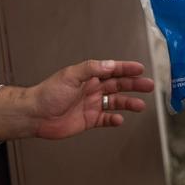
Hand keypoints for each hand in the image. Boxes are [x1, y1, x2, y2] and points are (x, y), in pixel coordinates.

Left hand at [25, 60, 154, 139]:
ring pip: (115, 102)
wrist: (35, 115)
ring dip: (128, 103)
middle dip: (134, 85)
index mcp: (88, 76)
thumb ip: (91, 69)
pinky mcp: (88, 120)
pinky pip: (105, 119)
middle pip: (118, 86)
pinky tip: (120, 120)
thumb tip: (111, 64)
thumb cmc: (49, 93)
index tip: (140, 68)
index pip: (112, 70)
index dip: (126, 68)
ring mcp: (91, 104)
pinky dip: (113, 120)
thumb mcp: (70, 76)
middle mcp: (92, 89)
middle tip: (149, 86)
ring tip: (141, 106)